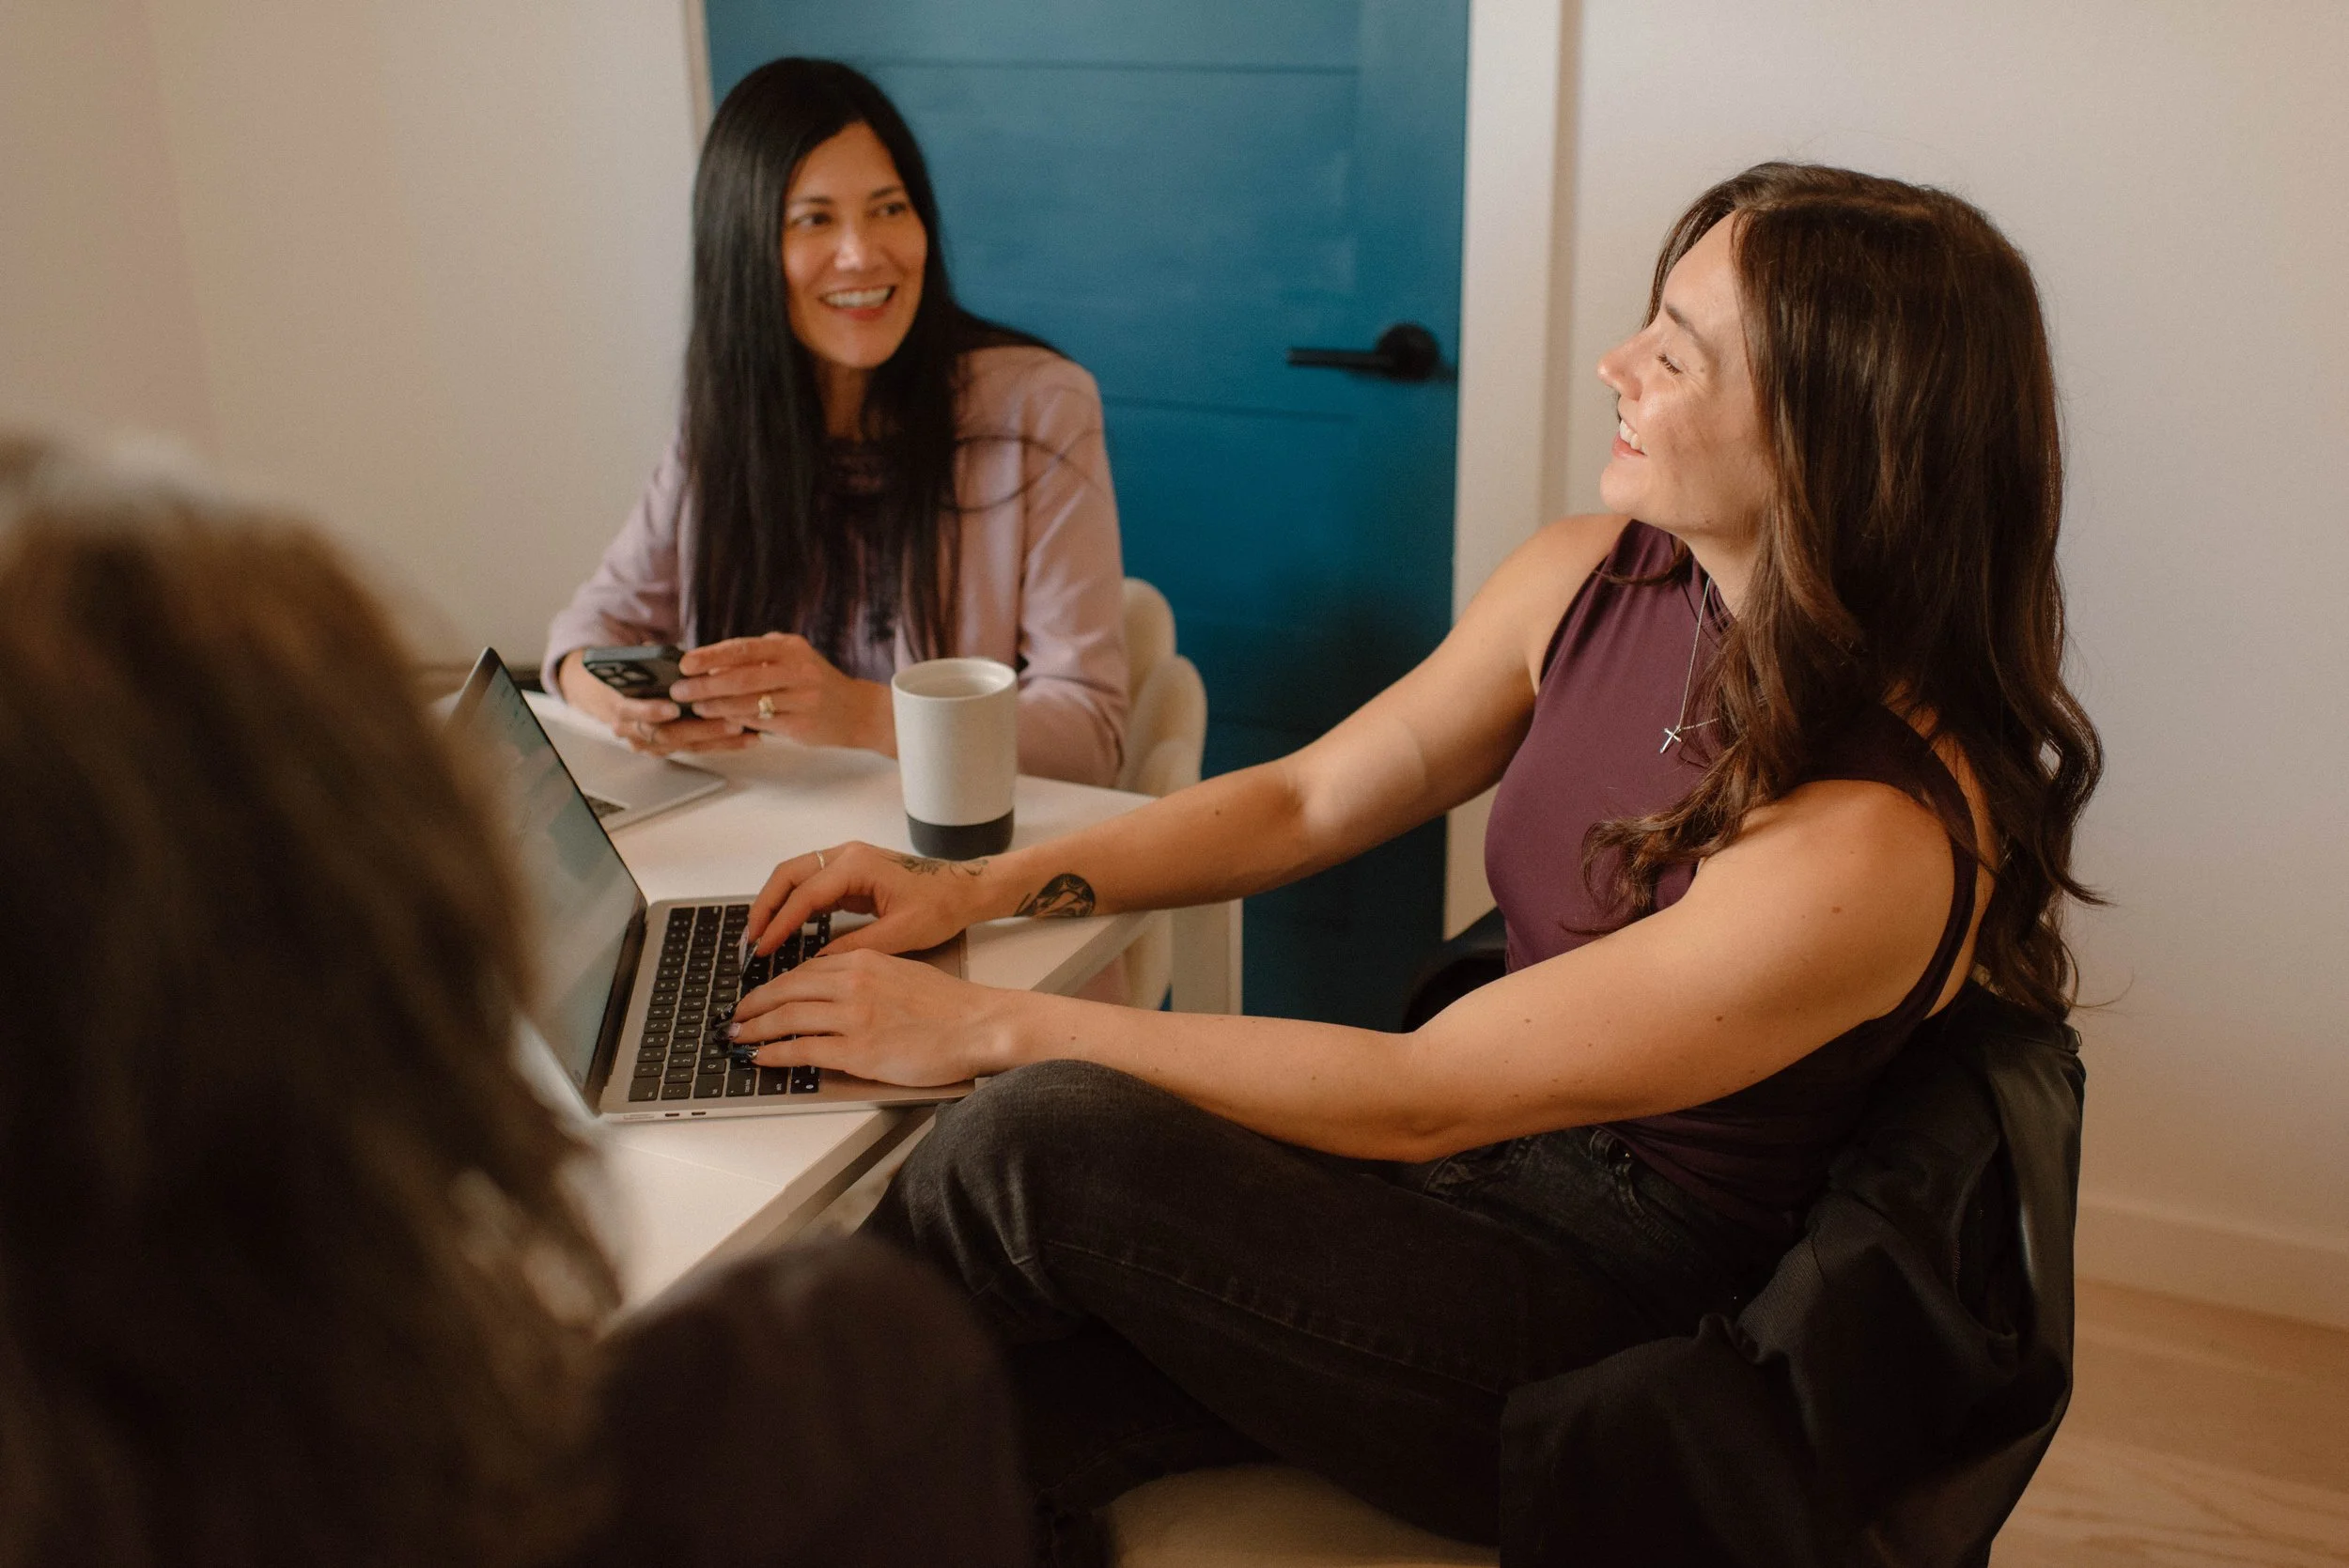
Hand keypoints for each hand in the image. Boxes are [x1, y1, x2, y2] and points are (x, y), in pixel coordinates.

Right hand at [556, 650, 756, 755]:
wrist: (601, 694)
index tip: (672, 707)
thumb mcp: (628, 664)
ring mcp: (649, 744)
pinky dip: (722, 745)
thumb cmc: (622, 675)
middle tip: (730, 722)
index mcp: (618, 707)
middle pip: (667, 735)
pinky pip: (696, 750)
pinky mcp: (667, 750)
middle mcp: (632, 732)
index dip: (651, 711)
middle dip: (701, 729)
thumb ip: (647, 660)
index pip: (632, 712)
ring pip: (686, 746)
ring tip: (746, 732)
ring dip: (718, 740)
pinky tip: (747, 739)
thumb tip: (670, 652)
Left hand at [671, 633, 894, 752]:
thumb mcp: (793, 659)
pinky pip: (761, 722)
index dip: (711, 656)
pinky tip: (721, 721)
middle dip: (705, 685)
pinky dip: (737, 721)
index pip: (744, 648)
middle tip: (680, 690)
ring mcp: (802, 699)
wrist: (857, 710)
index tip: (685, 663)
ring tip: (695, 707)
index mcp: (791, 648)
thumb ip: (758, 658)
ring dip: (716, 706)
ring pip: (748, 703)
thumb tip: (710, 664)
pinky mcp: (802, 724)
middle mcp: (798, 670)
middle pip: (742, 677)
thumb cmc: (815, 683)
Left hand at [727, 950, 1018, 1086]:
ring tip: (739, 1038)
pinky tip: (761, 1057)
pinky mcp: (858, 1050)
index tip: (759, 996)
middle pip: (786, 991)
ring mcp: (853, 1017)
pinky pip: (802, 1050)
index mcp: (863, 961)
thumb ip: (866, 978)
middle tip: (736, 1017)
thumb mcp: (901, 973)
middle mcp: (853, 983)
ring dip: (755, 1029)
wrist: (977, 1024)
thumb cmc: (948, 1005)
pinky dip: (774, 1053)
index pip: (804, 970)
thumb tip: (835, 995)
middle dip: (754, 1005)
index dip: (773, 985)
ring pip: (787, 1018)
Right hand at [744, 840, 1000, 959]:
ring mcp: (847, 861)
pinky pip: (811, 885)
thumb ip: (855, 948)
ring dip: (775, 903)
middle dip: (765, 906)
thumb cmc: (941, 906)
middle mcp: (847, 856)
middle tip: (749, 940)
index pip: (804, 894)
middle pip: (788, 874)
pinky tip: (785, 930)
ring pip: (795, 876)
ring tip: (759, 936)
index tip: (762, 948)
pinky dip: (793, 904)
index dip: (779, 923)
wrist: (966, 889)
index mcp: (858, 865)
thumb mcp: (900, 934)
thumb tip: (817, 965)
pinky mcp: (851, 874)